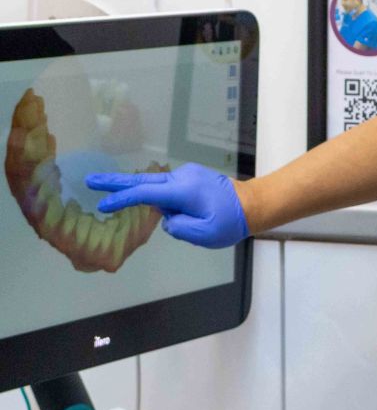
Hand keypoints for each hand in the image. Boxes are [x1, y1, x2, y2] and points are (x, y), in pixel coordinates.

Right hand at [86, 163, 248, 248]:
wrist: (252, 204)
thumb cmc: (230, 222)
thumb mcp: (204, 234)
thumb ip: (178, 228)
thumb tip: (167, 219)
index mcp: (183, 191)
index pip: (145, 194)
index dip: (122, 200)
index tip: (103, 205)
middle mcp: (182, 178)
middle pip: (142, 181)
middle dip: (116, 182)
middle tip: (91, 181)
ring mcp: (187, 175)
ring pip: (159, 188)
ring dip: (154, 199)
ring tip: (184, 215)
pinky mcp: (191, 177)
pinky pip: (170, 188)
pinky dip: (167, 198)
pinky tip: (186, 212)